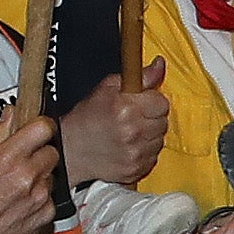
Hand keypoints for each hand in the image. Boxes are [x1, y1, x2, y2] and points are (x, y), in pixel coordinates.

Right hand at [0, 114, 58, 233]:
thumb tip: (10, 116)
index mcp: (8, 159)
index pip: (43, 127)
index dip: (40, 125)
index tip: (36, 129)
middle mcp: (28, 177)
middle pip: (51, 150)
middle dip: (38, 152)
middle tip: (21, 161)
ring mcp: (39, 197)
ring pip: (52, 174)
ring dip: (39, 176)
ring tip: (16, 186)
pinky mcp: (46, 215)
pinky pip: (50, 197)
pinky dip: (39, 197)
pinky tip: (20, 203)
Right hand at [60, 72, 168, 190]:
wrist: (70, 150)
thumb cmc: (86, 118)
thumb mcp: (107, 88)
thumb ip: (139, 76)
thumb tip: (160, 64)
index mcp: (127, 108)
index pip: (162, 102)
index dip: (152, 101)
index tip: (140, 103)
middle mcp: (134, 132)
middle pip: (163, 121)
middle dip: (151, 118)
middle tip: (133, 118)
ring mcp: (136, 153)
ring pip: (159, 140)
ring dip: (149, 135)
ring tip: (129, 133)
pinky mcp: (136, 169)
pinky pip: (153, 157)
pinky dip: (144, 152)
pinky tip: (129, 146)